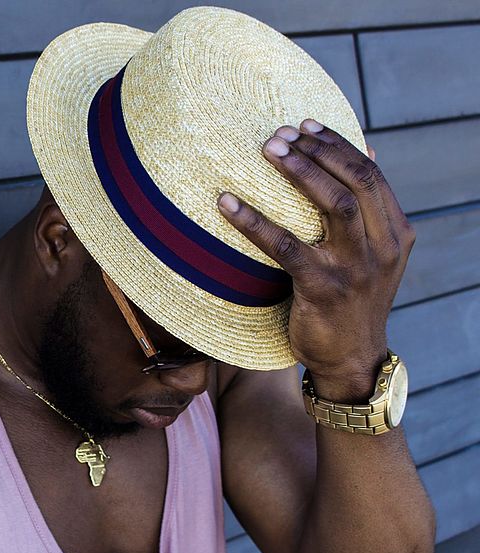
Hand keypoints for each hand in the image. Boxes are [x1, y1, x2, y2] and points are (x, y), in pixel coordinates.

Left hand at [217, 119, 415, 400]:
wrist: (351, 358)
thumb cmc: (352, 300)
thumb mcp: (374, 255)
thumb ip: (368, 211)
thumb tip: (366, 151)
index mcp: (396, 233)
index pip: (371, 174)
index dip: (339, 145)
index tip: (306, 124)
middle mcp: (382, 246)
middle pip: (355, 182)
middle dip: (317, 151)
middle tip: (280, 134)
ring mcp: (355, 268)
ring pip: (331, 206)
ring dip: (298, 173)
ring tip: (267, 150)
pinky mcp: (323, 288)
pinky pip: (285, 246)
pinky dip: (254, 221)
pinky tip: (226, 204)